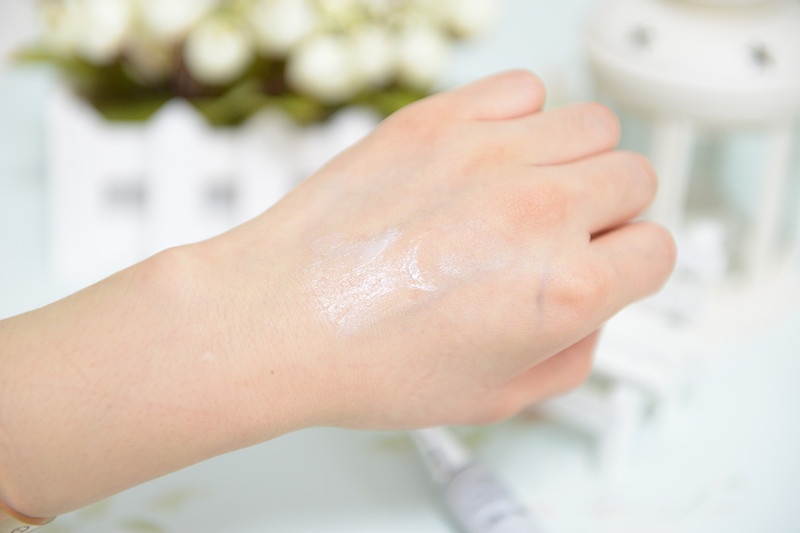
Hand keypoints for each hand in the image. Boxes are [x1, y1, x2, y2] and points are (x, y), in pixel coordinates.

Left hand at [209, 70, 675, 429]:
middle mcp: (540, 212)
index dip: (628, 269)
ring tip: (524, 194)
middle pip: (635, 179)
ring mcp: (489, 155)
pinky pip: (524, 87)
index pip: (657, 252)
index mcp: (564, 291)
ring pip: (593, 125)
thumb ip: (572, 358)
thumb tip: (589, 313)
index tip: (600, 269)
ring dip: (574, 161)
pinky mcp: (438, 119)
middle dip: (608, 214)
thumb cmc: (366, 364)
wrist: (277, 320)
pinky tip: (490, 156)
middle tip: (560, 237)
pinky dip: (522, 117)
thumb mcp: (495, 401)